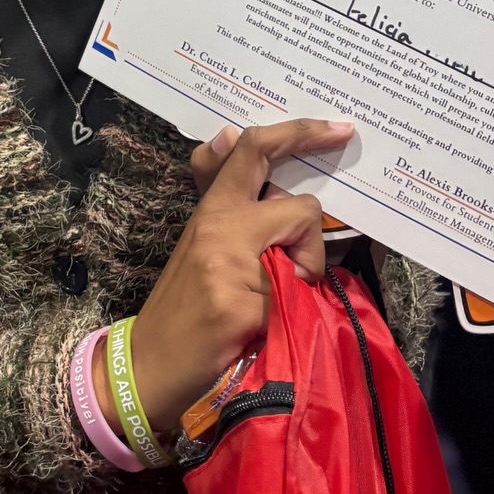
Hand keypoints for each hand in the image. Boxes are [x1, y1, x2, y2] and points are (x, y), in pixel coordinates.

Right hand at [95, 117, 352, 435]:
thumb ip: (222, 196)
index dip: (298, 132)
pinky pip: (294, 288)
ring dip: (308, 265)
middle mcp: (218, 224)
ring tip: (288, 292)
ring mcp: (228, 261)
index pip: (249, 149)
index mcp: (211, 210)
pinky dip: (295, 304)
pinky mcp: (239, 301)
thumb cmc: (184, 307)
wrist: (149, 365)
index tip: (337, 128)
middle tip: (344, 147)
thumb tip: (225, 135)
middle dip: (316, 169)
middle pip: (287, 188)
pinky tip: (269, 322)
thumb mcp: (202, 242)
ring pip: (301, 233)